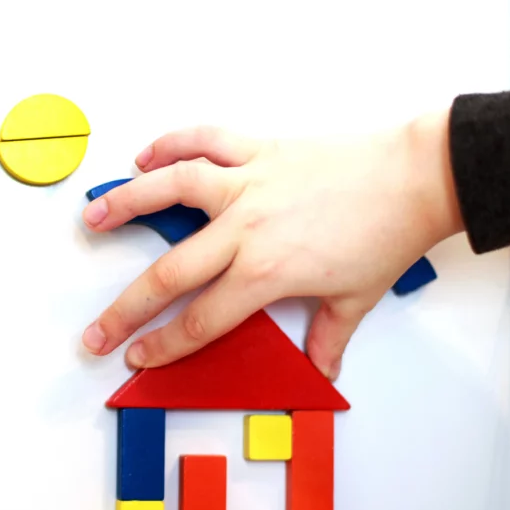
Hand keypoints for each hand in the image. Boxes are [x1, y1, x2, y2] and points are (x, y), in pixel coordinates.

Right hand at [80, 110, 463, 378]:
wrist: (417, 177)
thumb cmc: (387, 235)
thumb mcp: (357, 297)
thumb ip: (328, 336)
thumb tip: (322, 369)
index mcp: (267, 273)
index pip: (201, 319)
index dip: (164, 344)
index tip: (137, 356)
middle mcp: (246, 228)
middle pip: (170, 273)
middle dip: (125, 309)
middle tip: (94, 330)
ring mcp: (248, 183)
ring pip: (171, 189)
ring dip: (126, 203)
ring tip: (92, 217)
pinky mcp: (258, 149)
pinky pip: (204, 140)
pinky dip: (171, 143)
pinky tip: (144, 156)